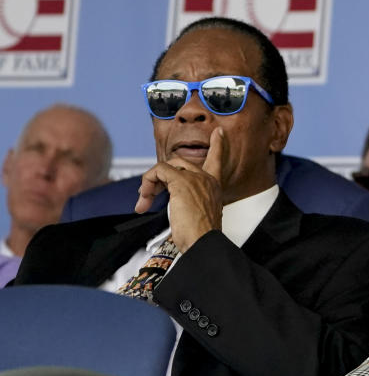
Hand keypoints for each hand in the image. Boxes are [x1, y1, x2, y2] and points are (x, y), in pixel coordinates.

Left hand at [135, 128, 225, 251]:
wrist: (203, 242)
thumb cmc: (200, 236)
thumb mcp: (197, 216)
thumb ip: (187, 203)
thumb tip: (169, 201)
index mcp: (214, 187)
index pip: (217, 161)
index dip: (217, 146)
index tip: (217, 134)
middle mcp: (207, 179)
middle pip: (180, 162)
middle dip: (160, 176)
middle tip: (148, 195)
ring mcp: (195, 179)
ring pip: (166, 166)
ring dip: (149, 183)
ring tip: (144, 200)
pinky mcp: (181, 182)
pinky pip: (158, 171)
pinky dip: (147, 183)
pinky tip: (144, 197)